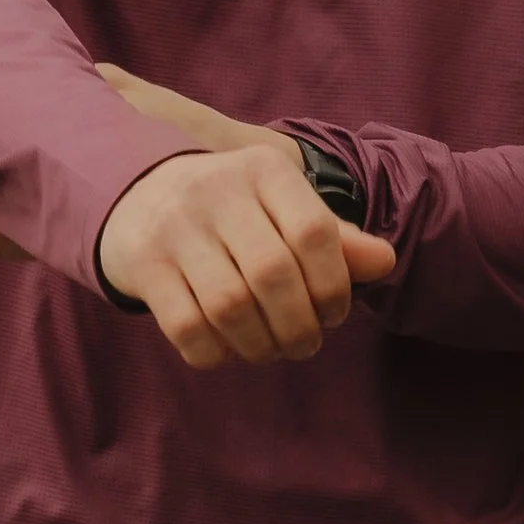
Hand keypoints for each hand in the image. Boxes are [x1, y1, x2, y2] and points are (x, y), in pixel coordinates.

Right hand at [92, 65, 394, 367]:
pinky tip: (228, 349)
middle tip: (304, 344)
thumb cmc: (236, 216)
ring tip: (270, 349)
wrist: (138, 196)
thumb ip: (335, 239)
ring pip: (231, 307)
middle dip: (299, 327)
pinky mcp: (143, 265)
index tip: (333, 313)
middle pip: (274, 276)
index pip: (314, 232)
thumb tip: (385, 260)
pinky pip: (188, 329)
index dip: (334, 288)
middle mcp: (214, 189)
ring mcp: (173, 226)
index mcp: (261, 170)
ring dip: (261, 346)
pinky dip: (217, 354)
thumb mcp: (285, 211)